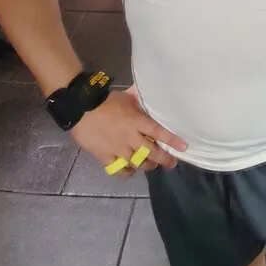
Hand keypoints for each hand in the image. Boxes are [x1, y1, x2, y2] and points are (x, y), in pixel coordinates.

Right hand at [70, 86, 186, 176]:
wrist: (81, 109)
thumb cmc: (106, 101)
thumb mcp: (126, 97)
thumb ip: (139, 99)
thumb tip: (148, 92)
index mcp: (138, 122)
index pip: (160, 132)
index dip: (173, 141)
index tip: (184, 147)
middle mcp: (131, 138)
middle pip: (152, 153)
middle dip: (164, 159)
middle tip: (171, 163)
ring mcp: (118, 149)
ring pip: (138, 164)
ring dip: (147, 166)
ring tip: (152, 165)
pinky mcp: (106, 157)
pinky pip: (120, 171)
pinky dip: (127, 173)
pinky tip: (130, 171)